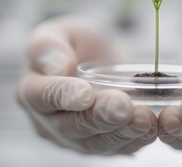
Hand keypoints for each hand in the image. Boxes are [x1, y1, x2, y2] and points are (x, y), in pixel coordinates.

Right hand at [16, 17, 157, 154]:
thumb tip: (56, 67)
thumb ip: (49, 45)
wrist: (100, 62)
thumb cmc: (76, 45)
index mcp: (32, 88)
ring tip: (143, 119)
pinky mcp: (99, 145)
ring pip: (95, 142)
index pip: (42, 96)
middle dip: (99, 117)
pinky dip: (134, 140)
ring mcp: (74, 137)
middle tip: (122, 106)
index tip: (85, 94)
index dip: (63, 95)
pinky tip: (150, 128)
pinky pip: (115, 148)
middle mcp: (49, 120)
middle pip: (72, 124)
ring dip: (120, 132)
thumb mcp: (61, 31)